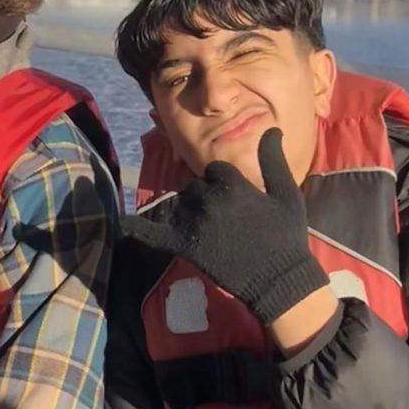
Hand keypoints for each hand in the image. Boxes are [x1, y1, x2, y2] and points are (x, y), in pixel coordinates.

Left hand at [124, 128, 328, 325]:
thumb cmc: (287, 235)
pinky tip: (121, 224)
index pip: (215, 170)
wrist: (279, 279)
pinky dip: (136, 228)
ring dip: (187, 211)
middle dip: (207, 198)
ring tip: (212, 232)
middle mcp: (207, 199)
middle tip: (229, 221)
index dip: (225, 183)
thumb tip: (272, 129)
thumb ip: (273, 160)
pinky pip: (152, 232)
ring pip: (179, 203)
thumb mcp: (287, 193)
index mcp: (231, 183)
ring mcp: (192, 223)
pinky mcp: (182, 245)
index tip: (240, 202)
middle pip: (195, 187)